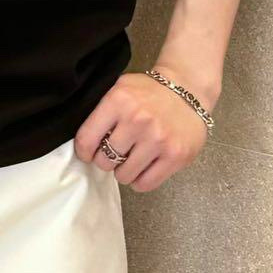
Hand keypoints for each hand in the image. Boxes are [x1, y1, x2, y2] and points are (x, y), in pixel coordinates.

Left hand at [75, 69, 210, 191]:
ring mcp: (158, 139)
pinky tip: (143, 167)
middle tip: (116, 153)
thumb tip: (85, 144)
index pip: (87, 139)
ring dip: (124, 171)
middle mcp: (138, 119)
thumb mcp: (121, 89)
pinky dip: (140, 180)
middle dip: (107, 160)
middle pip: (105, 160)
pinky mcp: (175, 155)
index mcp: (119, 100)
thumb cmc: (149, 92)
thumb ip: (103, 112)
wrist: (187, 89)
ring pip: (124, 175)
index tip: (88, 153)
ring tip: (131, 159)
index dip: (84, 151)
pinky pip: (145, 184)